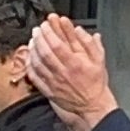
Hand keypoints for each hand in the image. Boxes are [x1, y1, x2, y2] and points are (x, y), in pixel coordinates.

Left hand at [27, 16, 114, 130]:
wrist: (92, 106)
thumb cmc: (95, 83)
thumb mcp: (99, 60)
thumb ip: (90, 43)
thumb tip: (79, 30)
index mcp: (75, 64)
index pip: (57, 44)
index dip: (49, 32)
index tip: (46, 24)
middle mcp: (63, 73)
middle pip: (45, 52)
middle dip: (39, 37)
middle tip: (37, 29)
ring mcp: (54, 83)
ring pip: (37, 63)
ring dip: (33, 49)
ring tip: (33, 40)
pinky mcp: (48, 91)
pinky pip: (35, 77)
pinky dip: (30, 65)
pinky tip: (30, 57)